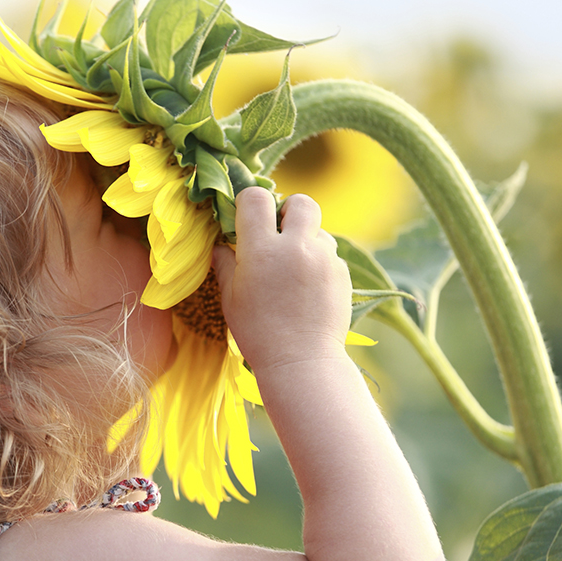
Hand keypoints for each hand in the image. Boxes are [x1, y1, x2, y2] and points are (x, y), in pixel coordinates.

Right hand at [212, 187, 352, 373]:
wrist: (301, 361)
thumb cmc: (258, 333)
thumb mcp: (231, 298)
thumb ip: (225, 264)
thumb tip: (219, 245)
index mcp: (262, 250)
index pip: (256, 198)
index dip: (250, 203)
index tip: (247, 219)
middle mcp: (296, 247)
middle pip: (301, 202)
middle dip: (289, 211)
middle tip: (279, 234)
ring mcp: (324, 259)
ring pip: (318, 230)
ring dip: (306, 240)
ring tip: (295, 269)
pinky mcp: (342, 273)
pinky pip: (330, 254)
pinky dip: (319, 263)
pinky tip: (308, 289)